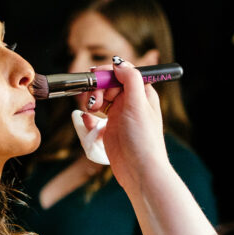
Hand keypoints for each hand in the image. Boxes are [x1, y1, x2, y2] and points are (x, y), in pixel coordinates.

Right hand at [80, 59, 169, 192]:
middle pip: (108, 85)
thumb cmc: (144, 139)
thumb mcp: (138, 104)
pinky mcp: (109, 131)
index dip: (108, 73)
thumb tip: (118, 63)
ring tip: (91, 110)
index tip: (95, 76)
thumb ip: (130, 79)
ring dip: (92, 101)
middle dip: (97, 89)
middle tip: (93, 100)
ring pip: (100, 100)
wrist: (140, 172)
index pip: (123, 73)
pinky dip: (89, 120)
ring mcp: (119, 117)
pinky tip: (89, 123)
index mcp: (142, 94)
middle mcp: (131, 103)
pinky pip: (94, 119)